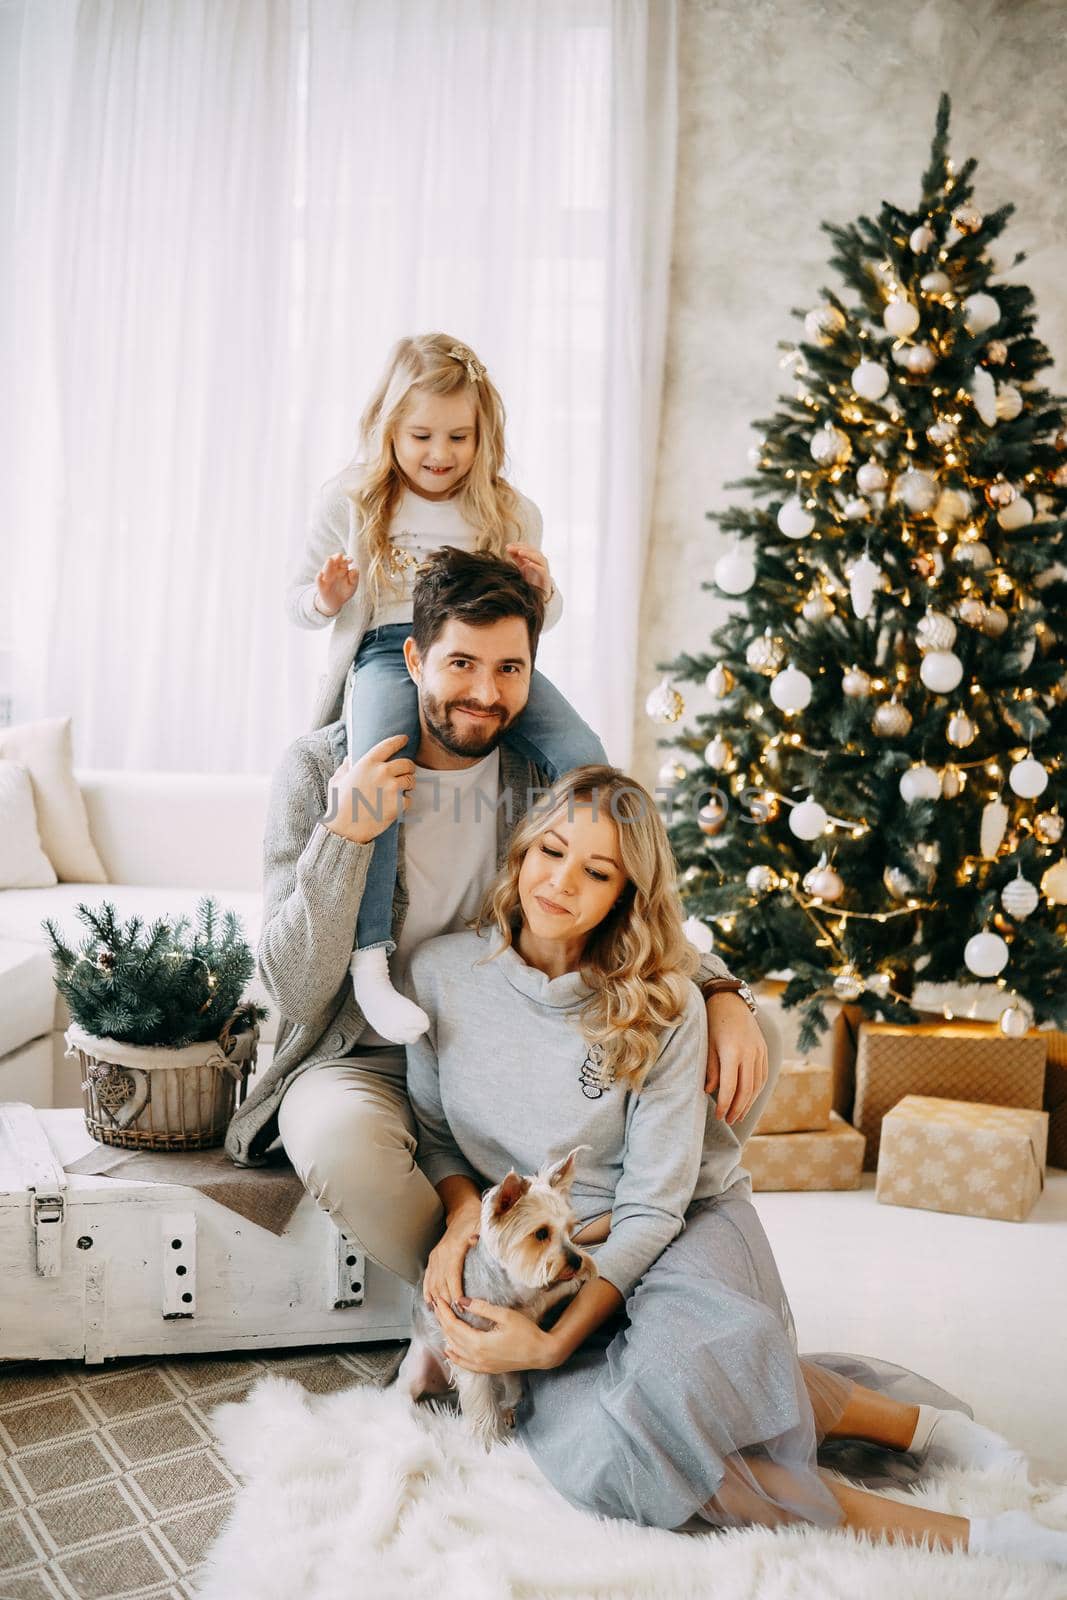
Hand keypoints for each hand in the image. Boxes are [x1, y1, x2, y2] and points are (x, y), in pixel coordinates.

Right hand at [315, 552, 358, 615]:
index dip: (346, 559)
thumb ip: (354, 578)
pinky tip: (321, 574)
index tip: (351, 560)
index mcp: (342, 569)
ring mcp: (326, 577)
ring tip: (330, 559)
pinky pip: (318, 580)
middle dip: (336, 557)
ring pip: (326, 569)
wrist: (336, 602)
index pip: (343, 561)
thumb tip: (354, 570)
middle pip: (333, 561)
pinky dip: (319, 577)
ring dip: (328, 564)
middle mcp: (333, 571)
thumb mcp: (352, 586)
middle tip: (340, 556)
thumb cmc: (345, 591)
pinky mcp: (321, 585)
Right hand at [324, 735, 414, 844]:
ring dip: (409, 784)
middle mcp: (382, 772)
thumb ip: (345, 767)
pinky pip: (410, 799)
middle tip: (406, 772)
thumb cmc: (339, 805)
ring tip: (402, 789)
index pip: (388, 745)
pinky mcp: (398, 804)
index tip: (405, 739)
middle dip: (408, 767)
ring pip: (411, 780)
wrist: (345, 829)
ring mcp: (392, 788)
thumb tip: (349, 758)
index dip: (399, 740)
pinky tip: (397, 805)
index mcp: (367, 763)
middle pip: (406, 763)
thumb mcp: (337, 781)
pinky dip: (405, 803)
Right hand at [423, 1204, 480, 1313]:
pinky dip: (428, 1292)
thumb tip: (478, 1243)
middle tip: (454, 1319)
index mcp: (453, 1249)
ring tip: (443, 1317)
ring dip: (436, 1300)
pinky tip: (431, 1304)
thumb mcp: (483, 1225)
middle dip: (446, 1303)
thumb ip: (482, 1235)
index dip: (455, 1292)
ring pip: (432, 1283)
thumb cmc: (475, 1219)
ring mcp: (436, 1257)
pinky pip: (428, 1278)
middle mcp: (441, 1255)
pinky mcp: (434, 1258)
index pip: (452, 1276)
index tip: (460, 1306)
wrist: (462, 1210)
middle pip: (440, 1284)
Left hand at [435, 1297, 558, 1373]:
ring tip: (442, 1320)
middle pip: (451, 1337)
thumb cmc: (526, 1332)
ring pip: (455, 1350)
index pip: (454, 1326)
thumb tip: (461, 1301)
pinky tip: (449, 1349)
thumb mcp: (505, 1315)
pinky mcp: (487, 1369)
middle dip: (443, 1320)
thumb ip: (482, 1308)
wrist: (542, 1353)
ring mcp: (481, 1365)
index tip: (439, 1300)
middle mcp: (476, 1357)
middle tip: (437, 1305)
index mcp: (479, 1343)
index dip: (444, 1312)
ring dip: (447, 1335)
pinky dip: (454, 1355)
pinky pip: (464, 1364)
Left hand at [505, 543, 551, 597]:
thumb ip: (517, 558)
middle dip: (521, 548)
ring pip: (540, 558)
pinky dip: (537, 566)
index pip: (527, 548)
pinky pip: (543, 570)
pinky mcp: (546, 579)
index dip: (518, 545)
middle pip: (533, 551)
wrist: (538, 596)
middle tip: (510, 548)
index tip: (507, 546)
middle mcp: (540, 562)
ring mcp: (544, 570)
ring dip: (529, 554)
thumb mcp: (521, 568)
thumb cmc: (530, 581)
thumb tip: (508, 548)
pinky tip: (529, 564)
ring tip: (519, 552)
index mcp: (534, 559)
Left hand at [705, 992, 767, 1125]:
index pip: (730, 1087)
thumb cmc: (713, 1022)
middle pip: (746, 1090)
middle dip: (737, 1109)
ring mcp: (759, 1052)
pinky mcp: (764, 1050)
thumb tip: (709, 1092)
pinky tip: (748, 1100)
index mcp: (732, 1052)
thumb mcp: (707, 1044)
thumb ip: (710, 1069)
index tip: (718, 1116)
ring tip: (738, 1115)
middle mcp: (749, 1053)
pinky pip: (763, 1076)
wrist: (731, 1001)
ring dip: (748, 1103)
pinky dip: (756, 1091)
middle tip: (728, 1120)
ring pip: (757, 1085)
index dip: (725, 1104)